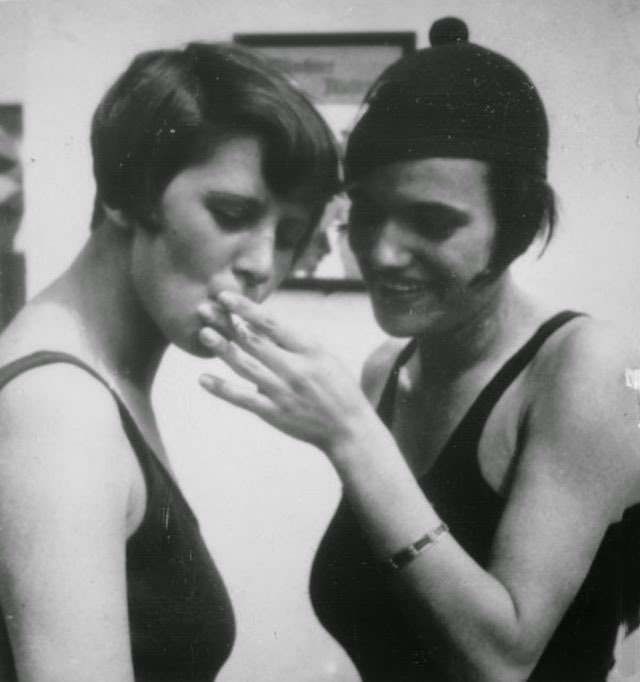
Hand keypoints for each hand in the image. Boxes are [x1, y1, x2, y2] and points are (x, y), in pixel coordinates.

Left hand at [197, 291, 376, 453]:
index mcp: (309, 348)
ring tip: (204, 333)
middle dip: (226, 323)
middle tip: (203, 308)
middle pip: (253, 342)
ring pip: (246, 367)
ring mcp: (283, 392)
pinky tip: (203, 379)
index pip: (271, 323)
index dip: (245, 308)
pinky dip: (223, 389)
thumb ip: (292, 340)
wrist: (349, 427)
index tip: (224, 296)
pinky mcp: (275, 414)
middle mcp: (295, 368)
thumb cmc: (335, 385)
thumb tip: (256, 321)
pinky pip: (244, 399)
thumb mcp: (323, 355)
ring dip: (223, 350)